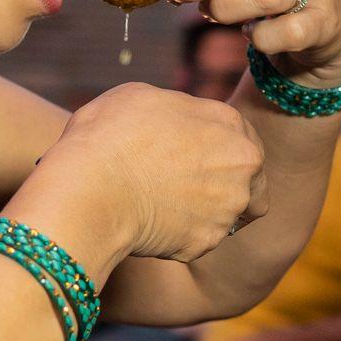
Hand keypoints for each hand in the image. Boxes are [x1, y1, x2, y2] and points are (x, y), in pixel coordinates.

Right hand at [40, 82, 266, 261]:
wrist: (90, 188)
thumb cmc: (109, 135)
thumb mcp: (146, 98)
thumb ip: (181, 111)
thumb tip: (182, 123)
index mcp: (230, 124)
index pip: (243, 139)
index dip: (220, 149)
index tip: (198, 157)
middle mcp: (243, 167)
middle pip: (250, 181)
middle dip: (227, 185)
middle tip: (189, 186)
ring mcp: (228, 208)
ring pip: (229, 215)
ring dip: (207, 212)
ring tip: (167, 206)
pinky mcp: (206, 243)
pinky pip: (199, 240)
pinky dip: (181, 236)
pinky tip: (153, 224)